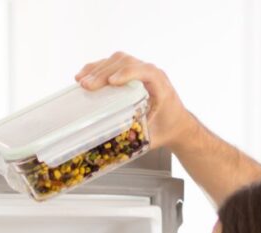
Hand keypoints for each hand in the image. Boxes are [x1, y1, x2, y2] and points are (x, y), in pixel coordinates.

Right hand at [75, 52, 192, 150]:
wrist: (178, 125)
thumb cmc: (167, 129)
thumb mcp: (153, 136)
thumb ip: (138, 137)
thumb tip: (116, 143)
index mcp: (160, 85)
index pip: (145, 71)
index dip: (127, 74)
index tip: (112, 82)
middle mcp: (152, 73)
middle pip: (126, 62)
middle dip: (105, 72)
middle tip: (88, 85)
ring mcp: (141, 70)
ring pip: (118, 60)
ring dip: (98, 68)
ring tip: (82, 81)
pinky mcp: (132, 72)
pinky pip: (115, 64)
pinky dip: (99, 68)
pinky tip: (85, 75)